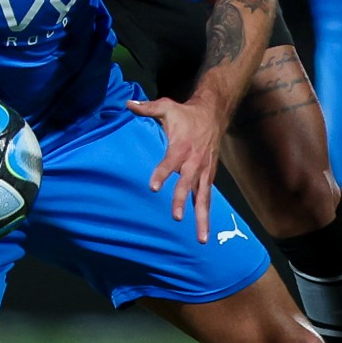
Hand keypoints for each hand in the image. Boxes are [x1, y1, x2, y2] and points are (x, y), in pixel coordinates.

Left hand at [129, 96, 224, 243]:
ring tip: (201, 238)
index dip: (161, 174)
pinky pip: (207, 197)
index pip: (170, 162)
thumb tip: (127, 103)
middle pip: (188, 184)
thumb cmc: (186, 114)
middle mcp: (194, 162)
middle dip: (182, 201)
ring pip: (203, 198)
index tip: (153, 187)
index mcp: (181, 146)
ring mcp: (203, 171)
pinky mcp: (209, 176)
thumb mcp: (167, 107)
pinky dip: (206, 214)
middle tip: (176, 217)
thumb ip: (147, 108)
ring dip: (202, 218)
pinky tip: (203, 231)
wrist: (214, 114)